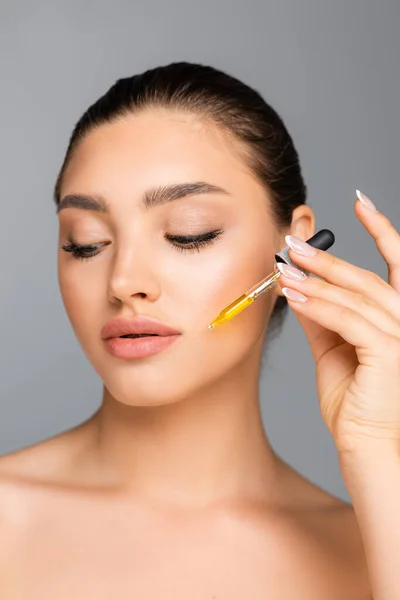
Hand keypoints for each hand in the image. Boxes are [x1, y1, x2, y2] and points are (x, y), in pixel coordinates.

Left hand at [276, 190, 399, 458]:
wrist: (366, 445)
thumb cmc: (355, 402)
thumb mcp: (334, 348)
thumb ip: (322, 317)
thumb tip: (300, 287)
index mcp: (398, 317)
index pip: (396, 264)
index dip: (382, 230)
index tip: (360, 202)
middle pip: (367, 277)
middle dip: (327, 259)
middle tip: (293, 244)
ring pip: (355, 296)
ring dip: (316, 280)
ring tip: (285, 269)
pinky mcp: (389, 352)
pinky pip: (347, 319)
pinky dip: (318, 305)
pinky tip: (294, 295)